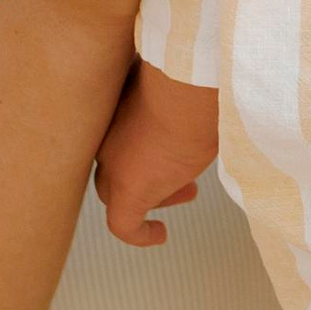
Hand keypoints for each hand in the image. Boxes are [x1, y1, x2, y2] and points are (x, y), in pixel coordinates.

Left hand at [94, 64, 214, 248]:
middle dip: (150, 170)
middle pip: (117, 165)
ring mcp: (114, 165)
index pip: (117, 133)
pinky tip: (159, 234)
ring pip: (122, 192)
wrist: (186, 88)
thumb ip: (177, 86)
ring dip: (158, 193)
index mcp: (114, 108)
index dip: (143, 144)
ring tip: (190, 192)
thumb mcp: (179, 79)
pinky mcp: (127, 192)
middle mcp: (107, 137)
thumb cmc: (190, 75)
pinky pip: (123, 225)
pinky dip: (139, 233)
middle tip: (182, 172)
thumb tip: (203, 77)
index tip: (167, 146)